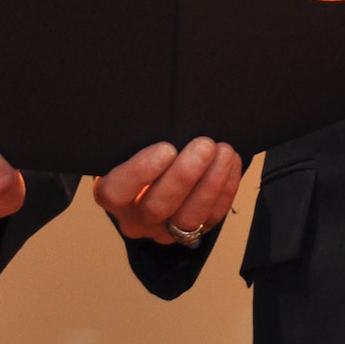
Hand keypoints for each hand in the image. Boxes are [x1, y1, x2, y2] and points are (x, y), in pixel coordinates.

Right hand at [93, 138, 241, 245]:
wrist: (152, 173)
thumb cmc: (135, 150)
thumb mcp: (125, 143)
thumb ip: (132, 136)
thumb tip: (153, 112)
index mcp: (112, 195)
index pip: (117, 192)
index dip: (140, 172)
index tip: (166, 148)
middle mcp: (135, 218)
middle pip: (157, 207)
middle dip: (184, 175)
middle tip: (204, 145)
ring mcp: (164, 229)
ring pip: (188, 217)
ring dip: (210, 184)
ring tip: (224, 152)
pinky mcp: (193, 232)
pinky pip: (211, 217)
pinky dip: (225, 189)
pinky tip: (232, 163)